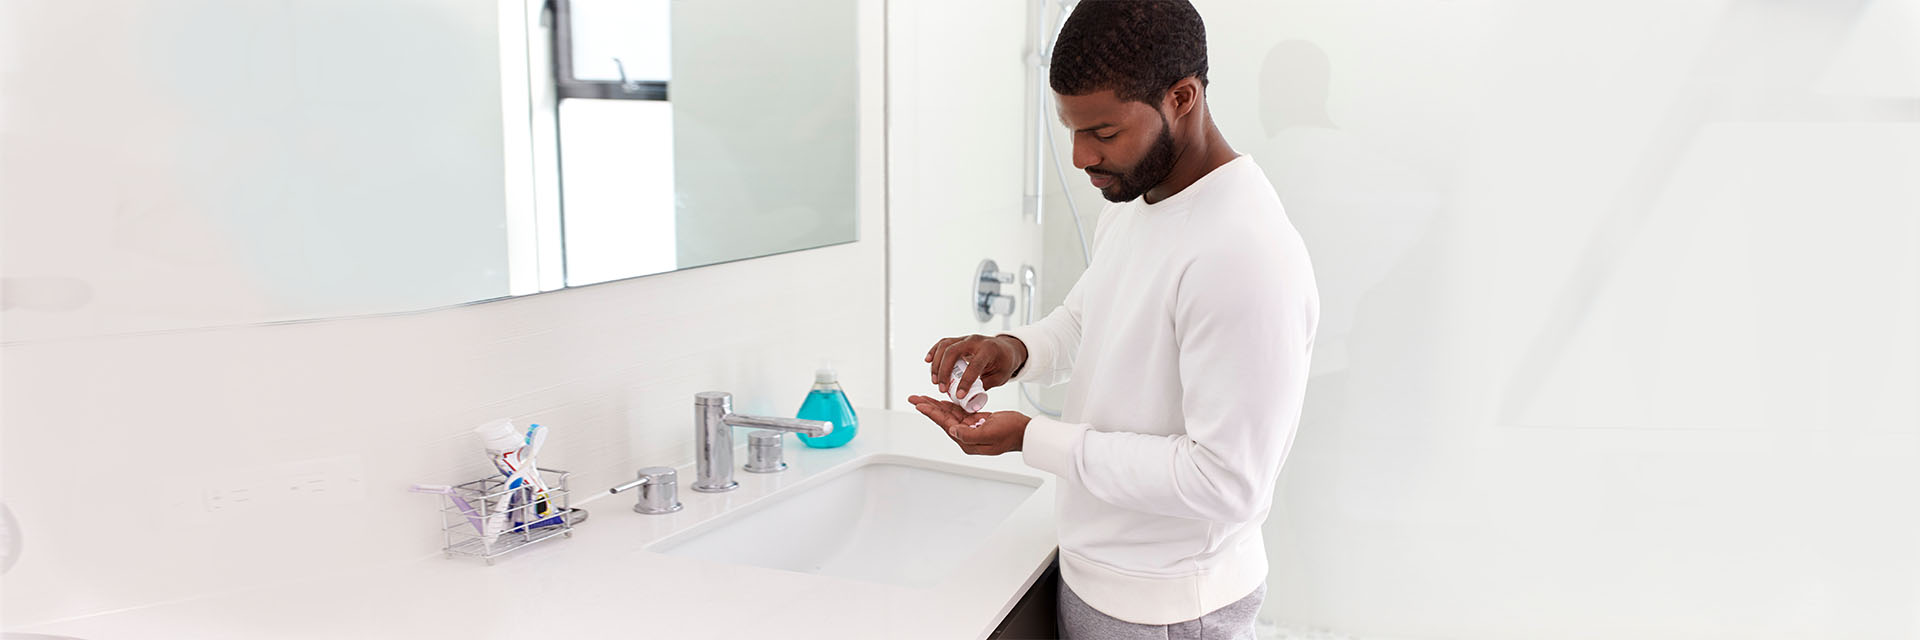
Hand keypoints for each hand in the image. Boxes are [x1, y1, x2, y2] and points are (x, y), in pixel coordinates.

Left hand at [907, 395, 1029, 455]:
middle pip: (943, 419)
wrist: (1025, 432)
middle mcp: (966, 436)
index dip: (931, 413)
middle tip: (914, 398)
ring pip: (949, 414)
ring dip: (936, 405)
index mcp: (967, 441)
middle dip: (928, 407)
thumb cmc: (1011, 433)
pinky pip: (959, 412)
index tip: (919, 404)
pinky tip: (941, 399)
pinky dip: (950, 404)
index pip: (945, 424)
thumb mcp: (990, 434)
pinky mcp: (976, 421)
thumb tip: (951, 430)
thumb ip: (969, 434)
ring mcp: (971, 429)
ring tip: (922, 398)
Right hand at [925, 334, 1028, 395]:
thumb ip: (984, 386)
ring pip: (945, 346)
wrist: (1007, 348)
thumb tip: (967, 398)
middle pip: (953, 352)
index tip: (959, 395)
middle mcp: (975, 341)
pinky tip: (927, 361)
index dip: (965, 381)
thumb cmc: (1004, 363)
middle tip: (942, 389)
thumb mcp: (1000, 377)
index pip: (974, 365)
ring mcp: (966, 338)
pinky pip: (943, 343)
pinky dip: (934, 351)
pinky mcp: (959, 340)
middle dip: (944, 371)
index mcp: (989, 350)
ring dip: (937, 364)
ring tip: (934, 381)